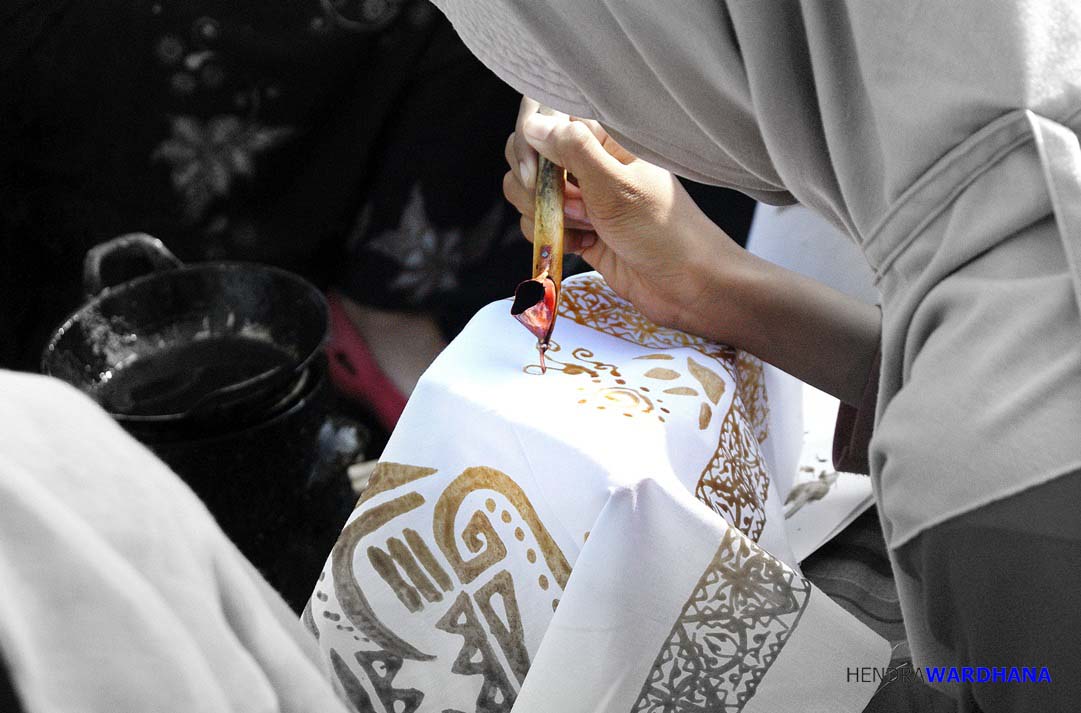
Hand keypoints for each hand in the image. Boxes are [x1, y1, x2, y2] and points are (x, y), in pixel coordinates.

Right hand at [503, 98, 881, 404]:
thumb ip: (572, 149)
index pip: (547, 118)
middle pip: (530, 157)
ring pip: (531, 194)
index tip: (534, 173)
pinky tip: (584, 247)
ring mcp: (584, 198)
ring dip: (545, 214)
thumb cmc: (662, 232)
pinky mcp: (579, 231)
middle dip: (534, 185)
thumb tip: (533, 124)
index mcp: (605, 138)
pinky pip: (542, 226)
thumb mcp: (616, 185)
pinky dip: (553, 238)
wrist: (688, 287)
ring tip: (583, 227)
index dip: (529, 142)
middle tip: (563, 206)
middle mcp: (591, 163)